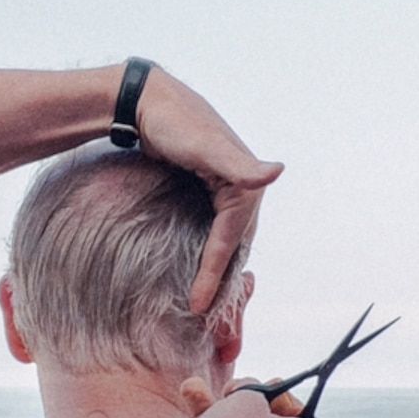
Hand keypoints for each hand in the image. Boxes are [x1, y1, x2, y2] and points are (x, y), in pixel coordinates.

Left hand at [129, 69, 279, 313]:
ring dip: (214, 268)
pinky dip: (204, 250)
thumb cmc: (172, 122)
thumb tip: (276, 171)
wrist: (143, 100)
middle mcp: (242, 188)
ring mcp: (224, 187)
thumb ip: (238, 164)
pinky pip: (209, 228)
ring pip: (223, 239)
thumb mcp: (204, 145)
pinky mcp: (206, 187)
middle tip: (201, 316)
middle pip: (232, 245)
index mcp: (246, 185)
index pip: (229, 242)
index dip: (212, 276)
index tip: (195, 307)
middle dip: (220, 280)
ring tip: (198, 300)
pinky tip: (191, 266)